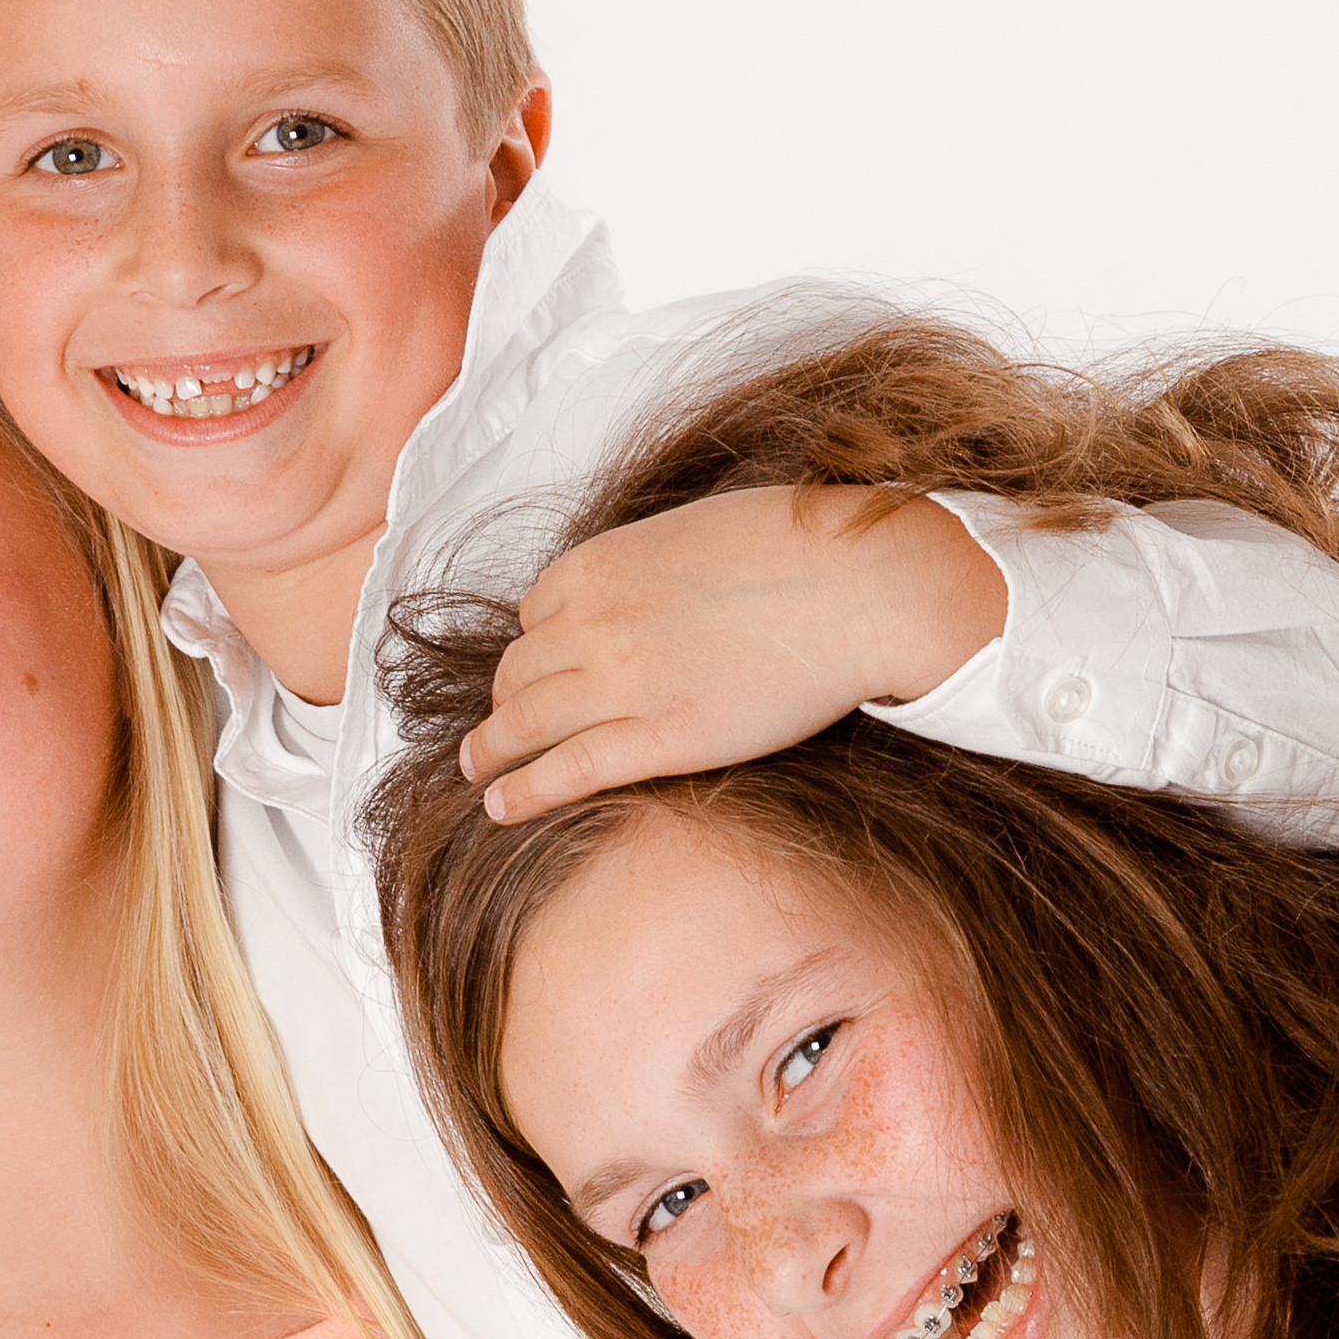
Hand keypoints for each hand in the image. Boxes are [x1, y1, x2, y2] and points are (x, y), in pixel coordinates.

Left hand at [459, 488, 1005, 823]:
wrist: (861, 586)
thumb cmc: (802, 549)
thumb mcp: (699, 531)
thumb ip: (652, 564)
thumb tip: (648, 585)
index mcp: (600, 564)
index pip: (532, 615)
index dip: (533, 647)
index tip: (539, 670)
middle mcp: (593, 622)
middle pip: (517, 672)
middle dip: (505, 703)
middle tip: (497, 730)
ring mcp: (622, 684)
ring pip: (522, 723)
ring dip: (489, 751)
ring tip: (477, 771)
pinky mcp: (660, 740)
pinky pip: (565, 771)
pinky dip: (521, 791)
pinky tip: (499, 807)